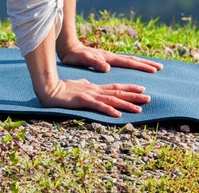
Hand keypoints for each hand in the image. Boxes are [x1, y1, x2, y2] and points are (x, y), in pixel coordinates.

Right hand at [36, 76, 150, 117]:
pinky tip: (117, 115)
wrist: (50, 89)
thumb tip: (89, 84)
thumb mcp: (78, 86)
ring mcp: (90, 95)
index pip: (116, 87)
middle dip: (134, 96)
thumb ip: (86, 86)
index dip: (129, 88)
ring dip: (126, 105)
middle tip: (149, 98)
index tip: (142, 89)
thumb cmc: (63, 89)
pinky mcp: (83, 101)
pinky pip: (98, 106)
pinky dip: (109, 110)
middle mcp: (96, 90)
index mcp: (96, 88)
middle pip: (118, 93)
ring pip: (112, 100)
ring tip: (139, 109)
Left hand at [58, 39, 162, 73]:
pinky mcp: (105, 60)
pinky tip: (134, 68)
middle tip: (161, 67)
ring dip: (141, 63)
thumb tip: (107, 68)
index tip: (155, 69)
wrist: (68, 48)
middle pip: (132, 60)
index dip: (142, 66)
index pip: (129, 62)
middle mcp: (111, 57)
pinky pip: (123, 63)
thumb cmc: (74, 56)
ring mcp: (109, 58)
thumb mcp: (83, 60)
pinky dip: (132, 64)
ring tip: (153, 67)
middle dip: (147, 63)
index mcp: (109, 58)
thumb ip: (94, 62)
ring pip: (129, 60)